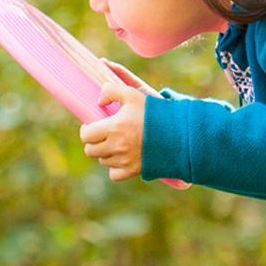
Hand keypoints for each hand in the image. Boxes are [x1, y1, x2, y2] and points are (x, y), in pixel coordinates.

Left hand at [85, 60, 189, 187]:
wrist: (179, 134)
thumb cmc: (155, 113)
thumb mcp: (133, 94)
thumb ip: (112, 91)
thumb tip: (99, 101)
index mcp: (113, 127)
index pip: (86, 135)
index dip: (86, 130)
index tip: (92, 126)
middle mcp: (116, 146)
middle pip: (91, 150)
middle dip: (93, 142)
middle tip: (101, 135)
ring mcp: (124, 160)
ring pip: (103, 161)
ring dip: (105, 153)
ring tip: (116, 143)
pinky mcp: (134, 171)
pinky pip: (114, 174)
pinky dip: (115, 168)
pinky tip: (121, 158)